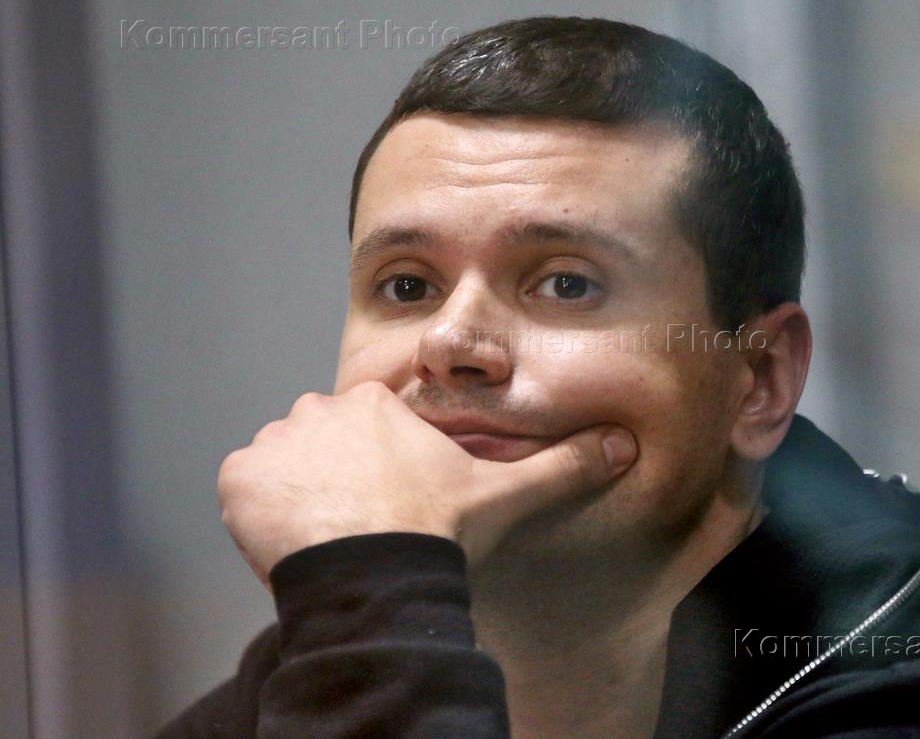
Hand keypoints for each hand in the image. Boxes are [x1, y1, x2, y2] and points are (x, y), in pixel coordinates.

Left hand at [218, 381, 637, 583]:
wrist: (375, 572)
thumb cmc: (436, 530)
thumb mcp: (506, 495)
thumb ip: (562, 466)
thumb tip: (623, 446)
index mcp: (377, 405)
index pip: (369, 425)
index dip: (380, 465)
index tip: (392, 500)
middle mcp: (320, 409)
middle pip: (325, 440)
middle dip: (338, 475)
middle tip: (363, 522)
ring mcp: (275, 442)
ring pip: (285, 462)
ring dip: (299, 492)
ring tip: (330, 536)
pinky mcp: (238, 478)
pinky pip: (244, 487)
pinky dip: (259, 511)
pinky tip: (293, 540)